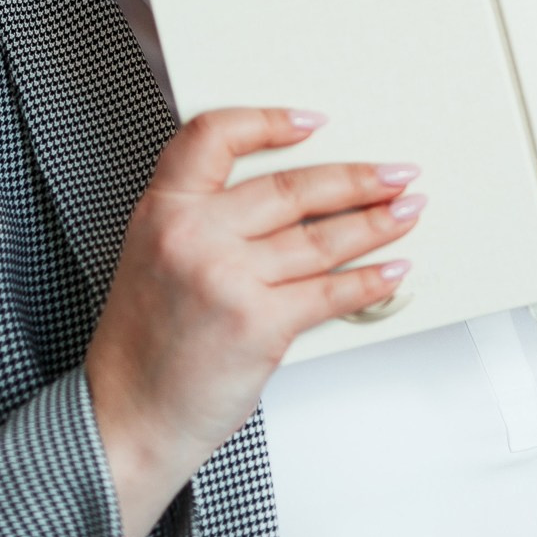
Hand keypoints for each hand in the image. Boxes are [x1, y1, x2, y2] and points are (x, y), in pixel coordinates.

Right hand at [84, 106, 424, 536]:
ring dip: (377, 222)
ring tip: (408, 211)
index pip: (214, 136)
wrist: (128, 414)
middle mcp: (193, 235)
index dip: (268, 121)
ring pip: (321, 238)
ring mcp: (228, 278)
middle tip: (395, 173)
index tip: (312, 122)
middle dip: (356, 178)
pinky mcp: (260, 324)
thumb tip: (294, 202)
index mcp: (162, 209)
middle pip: (290, 187)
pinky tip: (393, 269)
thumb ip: (204, 220)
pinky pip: (331, 292)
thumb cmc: (145, 344)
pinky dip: (371, 281)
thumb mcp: (153, 257)